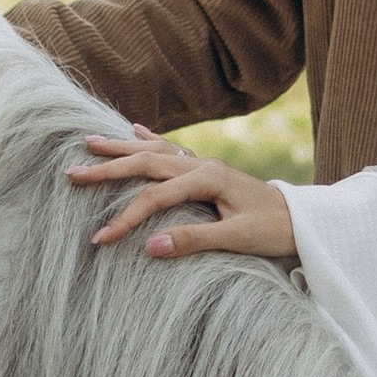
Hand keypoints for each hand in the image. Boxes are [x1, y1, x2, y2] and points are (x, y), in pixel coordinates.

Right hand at [68, 134, 296, 261]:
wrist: (304, 220)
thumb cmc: (273, 230)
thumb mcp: (236, 239)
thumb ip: (193, 241)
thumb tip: (149, 246)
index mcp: (208, 179)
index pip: (155, 197)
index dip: (125, 217)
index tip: (101, 238)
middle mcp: (203, 165)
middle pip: (146, 163)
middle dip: (108, 168)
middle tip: (72, 172)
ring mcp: (205, 165)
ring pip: (155, 152)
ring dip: (121, 148)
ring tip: (89, 142)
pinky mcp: (208, 171)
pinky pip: (172, 151)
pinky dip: (150, 140)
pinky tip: (133, 129)